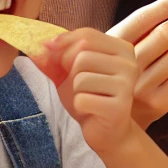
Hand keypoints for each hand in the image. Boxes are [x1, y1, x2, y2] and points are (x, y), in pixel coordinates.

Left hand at [38, 28, 140, 153]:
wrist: (108, 131)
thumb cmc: (91, 97)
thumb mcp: (72, 72)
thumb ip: (57, 56)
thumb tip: (38, 43)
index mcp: (122, 49)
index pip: (88, 35)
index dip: (63, 41)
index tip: (48, 48)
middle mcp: (129, 64)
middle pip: (82, 55)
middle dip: (70, 72)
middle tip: (77, 85)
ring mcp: (126, 85)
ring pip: (80, 78)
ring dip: (75, 91)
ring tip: (87, 98)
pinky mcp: (119, 107)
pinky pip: (82, 100)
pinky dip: (79, 106)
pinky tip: (91, 110)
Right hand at [108, 0, 167, 127]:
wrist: (106, 124)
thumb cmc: (110, 78)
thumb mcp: (107, 52)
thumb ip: (133, 30)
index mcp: (110, 49)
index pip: (143, 18)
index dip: (167, 4)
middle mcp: (125, 67)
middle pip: (167, 32)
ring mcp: (142, 87)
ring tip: (166, 58)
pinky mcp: (158, 104)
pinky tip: (167, 78)